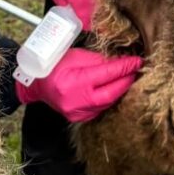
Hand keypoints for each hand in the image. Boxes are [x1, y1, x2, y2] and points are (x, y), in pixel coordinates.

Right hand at [16, 48, 141, 122]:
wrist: (36, 85)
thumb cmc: (54, 66)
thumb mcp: (75, 56)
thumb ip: (97, 61)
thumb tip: (117, 62)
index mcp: (75, 82)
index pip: (107, 74)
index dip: (124, 67)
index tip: (137, 61)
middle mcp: (76, 101)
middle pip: (111, 93)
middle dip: (126, 81)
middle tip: (136, 70)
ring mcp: (77, 113)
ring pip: (107, 103)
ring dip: (119, 90)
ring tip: (127, 78)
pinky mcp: (78, 118)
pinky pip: (99, 109)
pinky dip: (108, 99)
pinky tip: (114, 90)